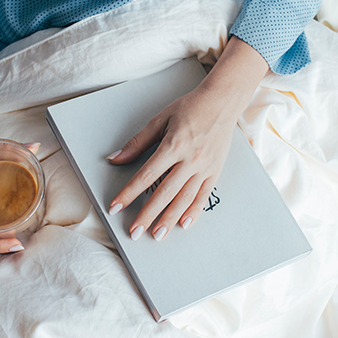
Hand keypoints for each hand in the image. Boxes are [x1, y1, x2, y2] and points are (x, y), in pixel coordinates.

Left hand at [107, 37, 268, 240]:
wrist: (222, 102)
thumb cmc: (189, 108)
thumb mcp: (159, 120)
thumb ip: (137, 143)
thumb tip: (115, 158)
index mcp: (173, 145)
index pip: (146, 175)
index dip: (129, 193)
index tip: (116, 206)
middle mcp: (190, 159)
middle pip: (164, 193)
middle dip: (148, 214)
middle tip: (135, 232)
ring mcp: (204, 167)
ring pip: (184, 198)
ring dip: (169, 218)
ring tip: (157, 235)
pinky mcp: (215, 171)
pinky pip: (203, 195)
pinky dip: (193, 212)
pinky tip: (183, 224)